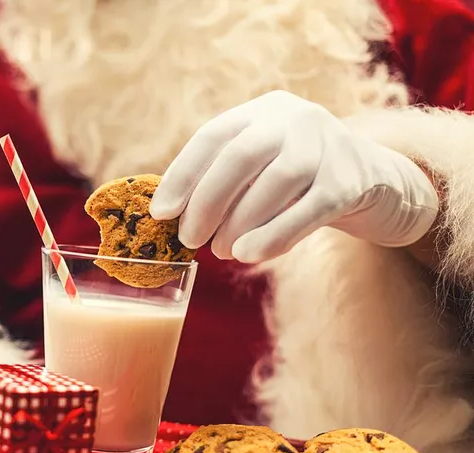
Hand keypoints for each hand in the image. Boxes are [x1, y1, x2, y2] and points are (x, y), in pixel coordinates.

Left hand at [151, 91, 438, 262]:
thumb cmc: (300, 183)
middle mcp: (295, 118)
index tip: (160, 213)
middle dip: (206, 203)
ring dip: (238, 224)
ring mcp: (328, 146)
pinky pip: (307, 210)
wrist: (379, 182)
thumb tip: (170, 215)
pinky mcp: (351, 182)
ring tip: (222, 251)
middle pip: (240, 156)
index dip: (181, 176)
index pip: (213, 136)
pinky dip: (273, 235)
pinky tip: (249, 255)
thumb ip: (224, 180)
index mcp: (263, 111)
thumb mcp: (262, 167)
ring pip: (274, 183)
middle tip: (190, 240)